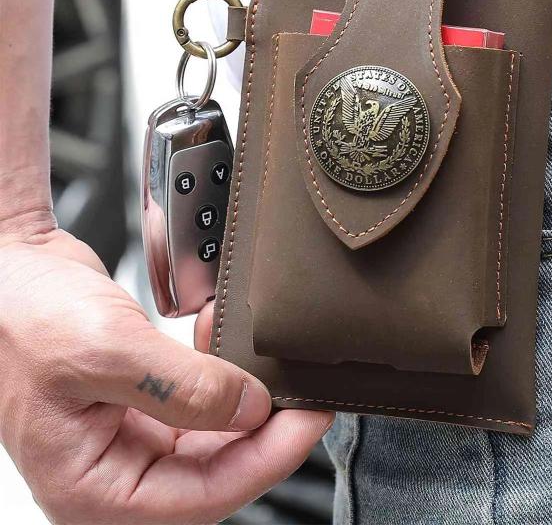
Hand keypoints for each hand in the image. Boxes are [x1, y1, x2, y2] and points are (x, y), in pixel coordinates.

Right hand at [0, 226, 332, 524]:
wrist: (9, 268)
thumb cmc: (22, 317)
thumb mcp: (106, 351)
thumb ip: (183, 388)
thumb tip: (251, 410)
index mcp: (93, 487)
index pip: (204, 496)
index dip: (268, 459)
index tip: (308, 419)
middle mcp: (114, 468)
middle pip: (216, 468)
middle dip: (266, 430)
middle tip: (306, 392)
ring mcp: (131, 431)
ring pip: (213, 434)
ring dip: (245, 399)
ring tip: (269, 363)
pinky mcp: (144, 396)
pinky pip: (200, 400)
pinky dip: (222, 372)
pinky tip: (225, 342)